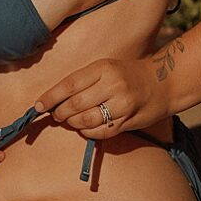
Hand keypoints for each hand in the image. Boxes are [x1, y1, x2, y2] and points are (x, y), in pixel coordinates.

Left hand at [34, 56, 171, 143]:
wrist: (163, 83)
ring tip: (71, 120)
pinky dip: (88, 132)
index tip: (38, 106)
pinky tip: (86, 127)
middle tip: (57, 115)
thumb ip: (84, 81)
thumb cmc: (128, 75)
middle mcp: (113, 85)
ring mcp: (121, 104)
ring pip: (86, 120)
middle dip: (61, 113)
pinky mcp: (127, 121)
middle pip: (75, 104)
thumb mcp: (107, 68)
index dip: (51, 97)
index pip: (70, 84)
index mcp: (104, 68)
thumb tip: (55, 99)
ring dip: (73, 123)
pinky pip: (99, 132)